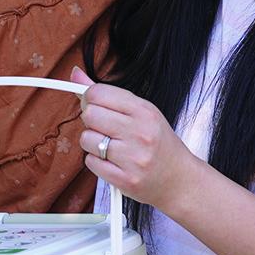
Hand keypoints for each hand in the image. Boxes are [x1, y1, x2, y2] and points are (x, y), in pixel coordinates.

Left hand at [71, 67, 194, 210]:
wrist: (179, 179)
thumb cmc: (158, 144)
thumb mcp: (141, 112)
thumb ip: (108, 95)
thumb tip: (75, 74)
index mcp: (144, 111)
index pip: (98, 93)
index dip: (90, 99)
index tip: (96, 106)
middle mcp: (139, 132)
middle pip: (90, 114)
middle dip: (92, 121)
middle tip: (105, 128)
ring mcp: (132, 158)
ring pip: (87, 139)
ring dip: (93, 143)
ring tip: (111, 147)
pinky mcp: (124, 179)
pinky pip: (90, 162)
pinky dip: (96, 162)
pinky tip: (113, 162)